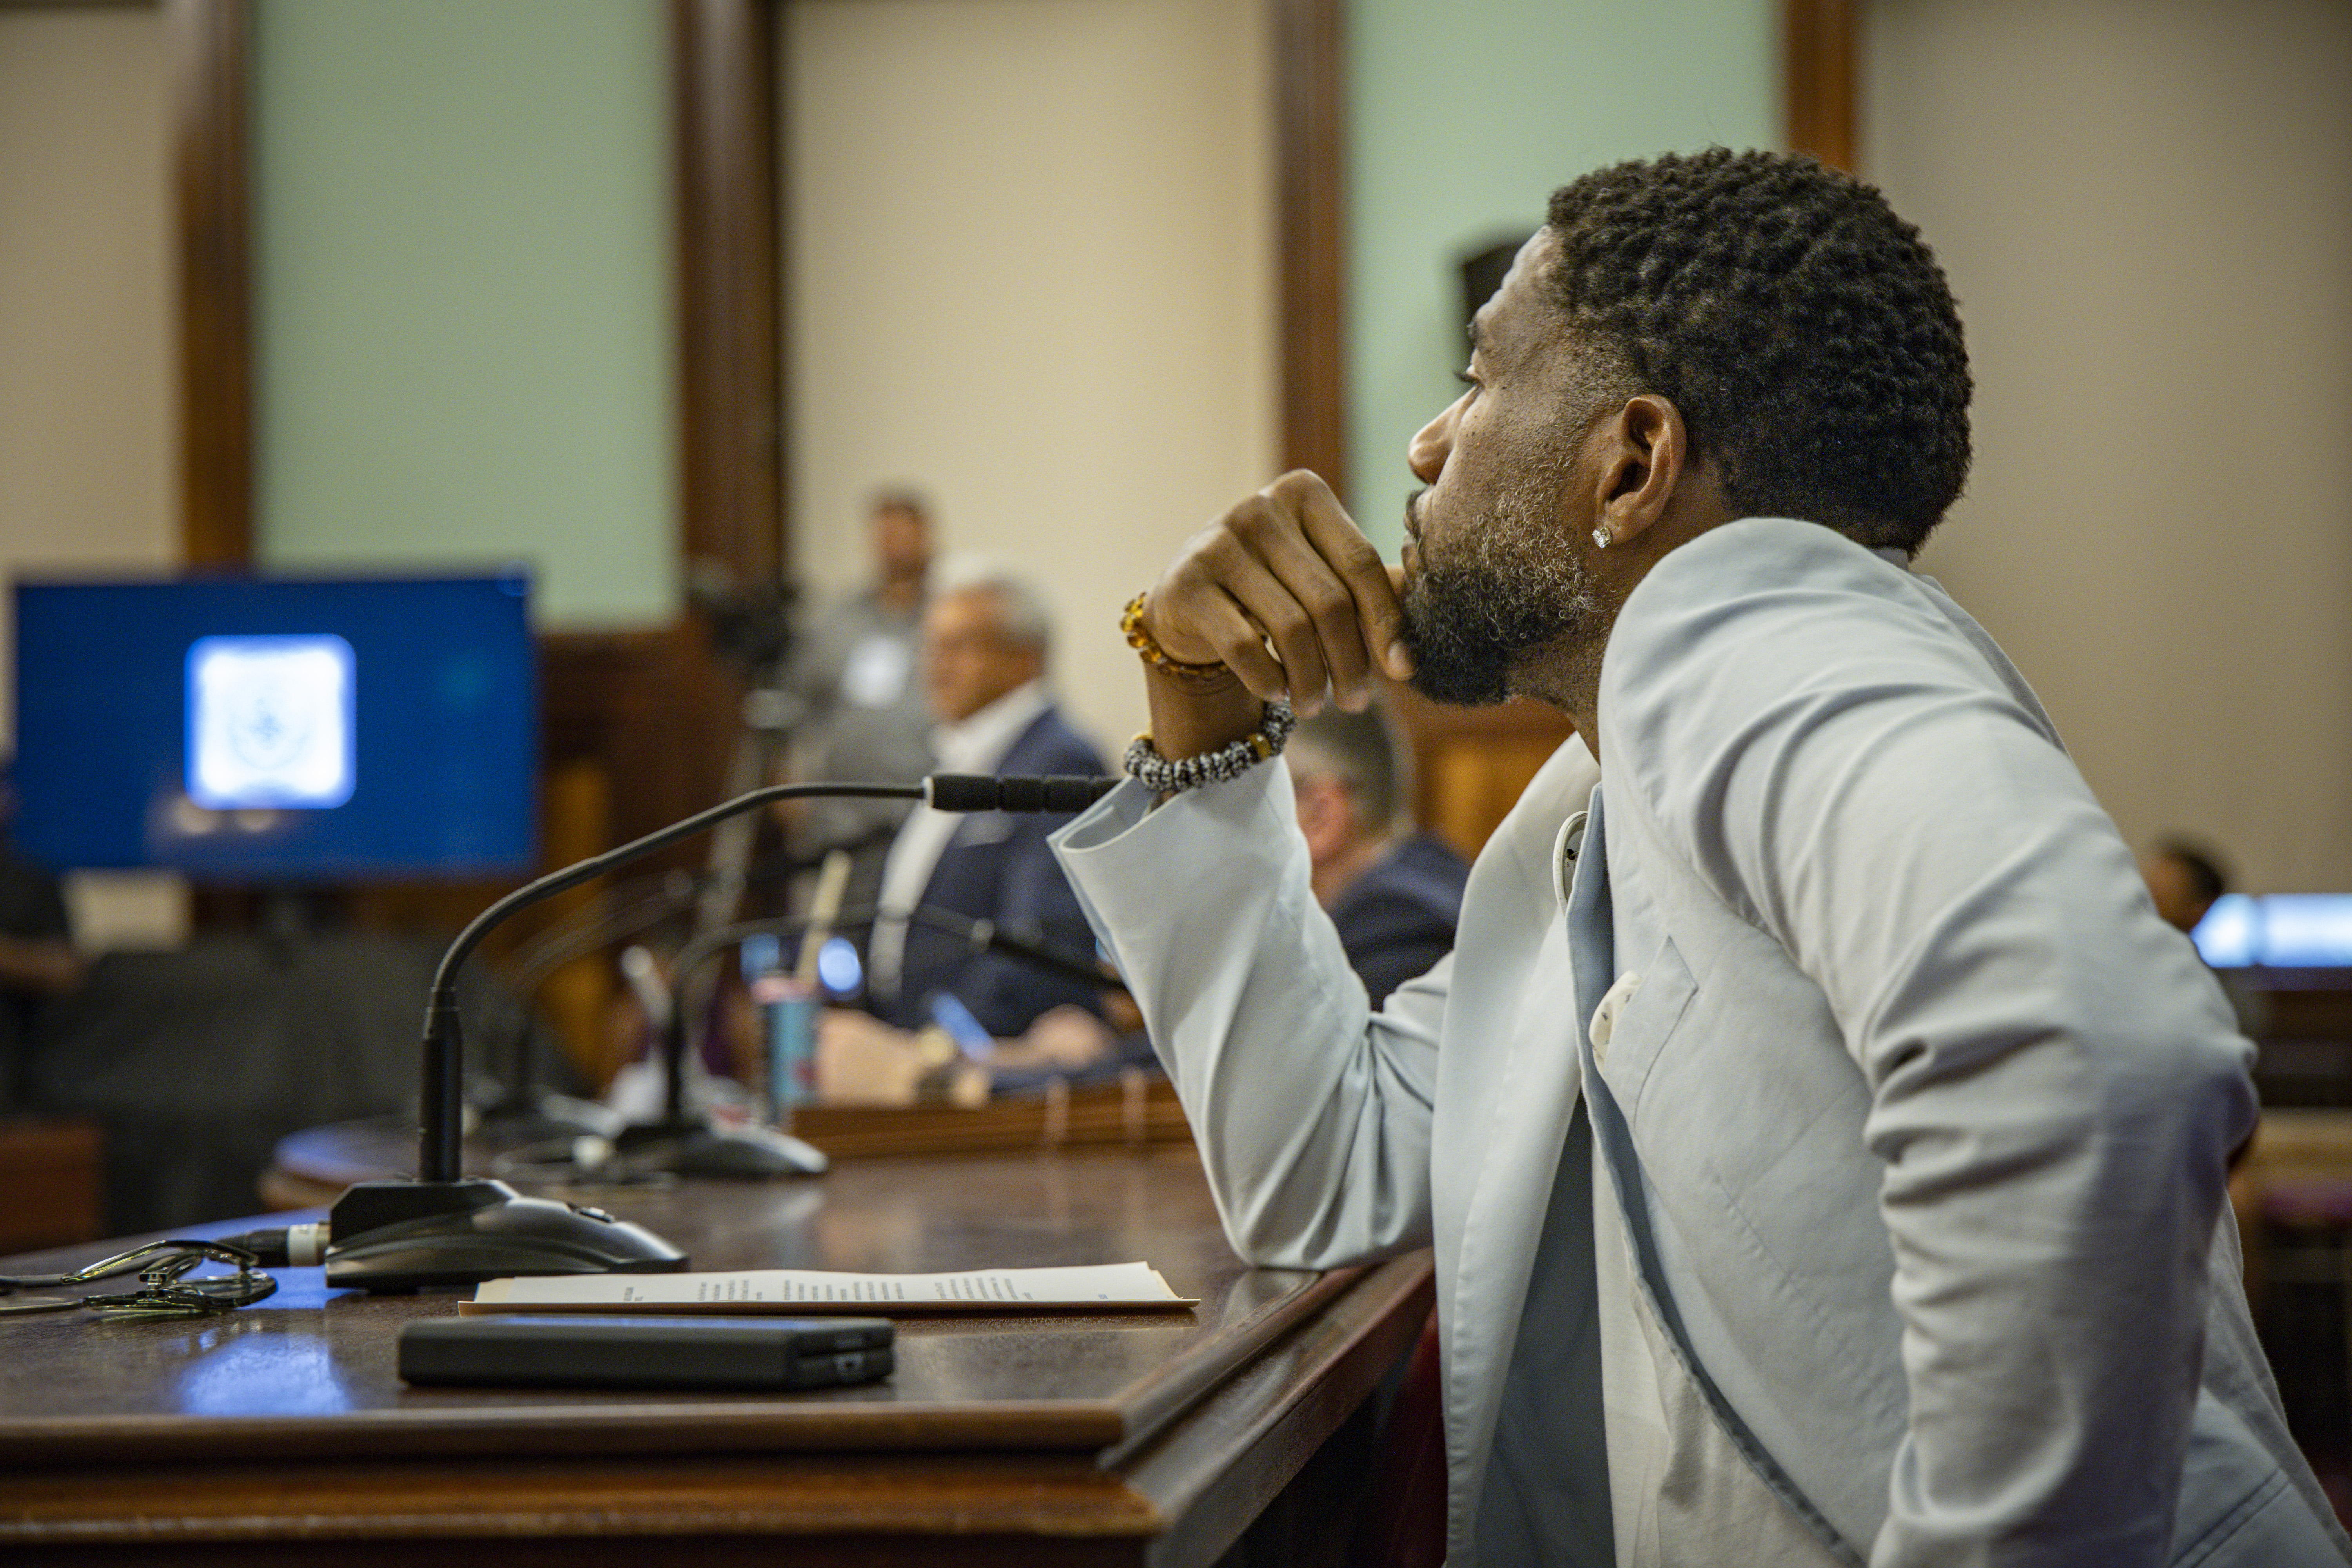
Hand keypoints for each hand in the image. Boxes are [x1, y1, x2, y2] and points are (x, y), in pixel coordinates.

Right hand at [1143, 471, 1411, 714]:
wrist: (1188, 601)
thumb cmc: (1274, 587)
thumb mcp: (1322, 575)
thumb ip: (1373, 590)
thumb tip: (1425, 639)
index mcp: (1305, 494)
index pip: (1360, 563)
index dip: (1387, 623)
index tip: (1403, 671)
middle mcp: (1259, 508)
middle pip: (1329, 600)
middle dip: (1350, 663)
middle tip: (1356, 702)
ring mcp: (1217, 542)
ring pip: (1290, 627)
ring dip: (1311, 680)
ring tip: (1315, 704)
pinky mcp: (1185, 583)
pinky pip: (1243, 645)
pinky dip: (1268, 679)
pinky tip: (1276, 692)